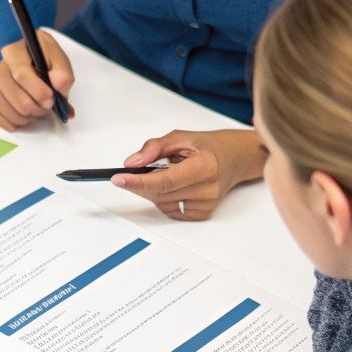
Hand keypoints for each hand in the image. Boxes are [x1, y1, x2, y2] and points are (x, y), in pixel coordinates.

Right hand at [0, 30, 75, 131]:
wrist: (34, 65)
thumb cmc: (46, 63)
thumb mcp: (60, 61)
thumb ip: (63, 72)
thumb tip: (58, 85)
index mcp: (15, 52)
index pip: (21, 74)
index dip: (38, 91)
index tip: (51, 99)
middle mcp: (0, 67)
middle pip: (15, 96)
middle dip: (36, 107)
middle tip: (47, 106)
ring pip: (10, 111)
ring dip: (30, 116)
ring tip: (38, 108)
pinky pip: (2, 120)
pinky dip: (18, 123)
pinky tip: (25, 114)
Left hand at [112, 129, 265, 220]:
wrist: (232, 160)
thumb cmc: (207, 147)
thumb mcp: (180, 137)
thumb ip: (154, 148)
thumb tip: (132, 163)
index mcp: (204, 166)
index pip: (164, 180)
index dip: (138, 181)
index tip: (118, 178)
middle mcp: (207, 189)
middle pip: (159, 193)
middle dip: (139, 184)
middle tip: (129, 173)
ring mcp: (206, 204)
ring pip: (162, 203)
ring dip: (152, 190)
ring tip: (164, 173)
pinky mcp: (202, 214)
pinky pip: (170, 210)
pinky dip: (163, 198)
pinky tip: (173, 185)